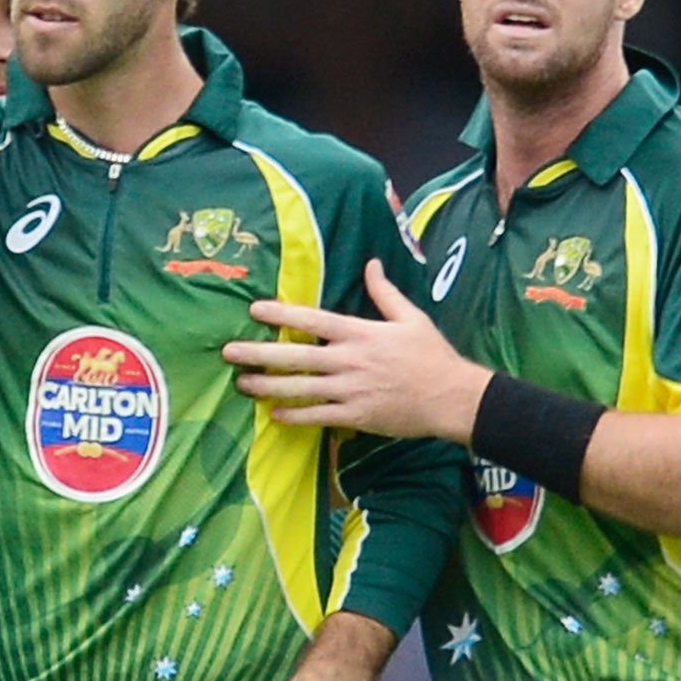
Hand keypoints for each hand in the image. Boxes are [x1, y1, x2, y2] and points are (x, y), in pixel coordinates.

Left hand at [224, 259, 491, 442]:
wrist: (452, 398)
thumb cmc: (431, 355)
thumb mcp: (411, 317)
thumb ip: (384, 293)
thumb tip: (371, 264)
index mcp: (360, 333)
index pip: (313, 319)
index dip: (282, 313)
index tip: (255, 309)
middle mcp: (349, 361)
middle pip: (296, 355)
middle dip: (259, 353)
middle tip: (228, 352)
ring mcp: (350, 391)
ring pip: (300, 388)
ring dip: (267, 386)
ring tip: (241, 383)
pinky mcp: (355, 416)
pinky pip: (317, 416)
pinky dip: (294, 415)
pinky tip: (273, 413)